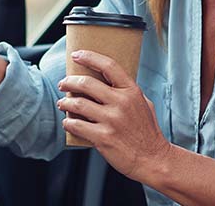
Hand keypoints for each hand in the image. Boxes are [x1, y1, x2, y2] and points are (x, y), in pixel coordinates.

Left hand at [56, 50, 171, 182]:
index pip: (108, 65)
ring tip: (62, 103)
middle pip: (87, 83)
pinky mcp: (102, 137)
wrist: (152, 159)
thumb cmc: (147, 132)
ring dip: (65, 102)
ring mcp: (111, 120)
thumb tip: (108, 81)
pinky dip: (68, 122)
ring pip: (78, 104)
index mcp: (131, 91)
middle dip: (69, 81)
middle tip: (63, 83)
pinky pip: (76, 125)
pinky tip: (67, 122)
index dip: (89, 57)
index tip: (76, 55)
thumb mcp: (144, 104)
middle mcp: (121, 102)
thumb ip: (127, 92)